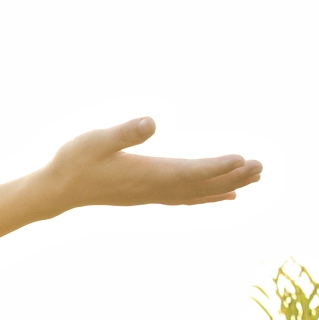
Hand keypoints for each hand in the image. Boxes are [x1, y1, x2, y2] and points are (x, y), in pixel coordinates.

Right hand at [36, 117, 261, 214]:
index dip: (217, 167)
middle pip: (202, 184)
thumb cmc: (73, 161)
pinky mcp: (147, 195)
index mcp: (146, 174)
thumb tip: (152, 121)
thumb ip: (124, 132)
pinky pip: (186, 197)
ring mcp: (152, 194)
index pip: (190, 172)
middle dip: (233, 176)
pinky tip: (224, 195)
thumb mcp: (95, 140)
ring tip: (254, 178)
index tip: (243, 159)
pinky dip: (208, 195)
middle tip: (261, 167)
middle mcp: (154, 188)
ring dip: (227, 185)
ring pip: (198, 192)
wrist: (56, 190)